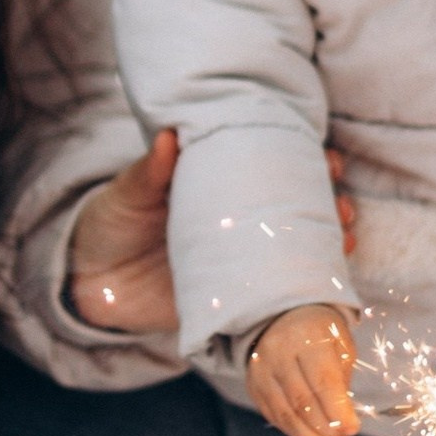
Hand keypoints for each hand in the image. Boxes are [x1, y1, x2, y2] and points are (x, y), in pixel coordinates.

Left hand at [66, 137, 357, 334]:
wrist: (89, 279)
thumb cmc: (112, 220)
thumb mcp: (129, 191)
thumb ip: (149, 170)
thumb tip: (168, 137)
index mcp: (218, 184)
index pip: (272, 166)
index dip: (306, 160)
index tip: (329, 157)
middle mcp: (238, 219)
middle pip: (296, 207)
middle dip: (329, 202)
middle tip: (343, 201)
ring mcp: (239, 258)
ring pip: (296, 247)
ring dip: (328, 242)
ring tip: (346, 235)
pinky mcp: (233, 298)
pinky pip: (277, 295)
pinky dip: (305, 287)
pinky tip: (327, 281)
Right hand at [246, 303, 360, 435]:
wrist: (282, 316)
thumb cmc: (320, 333)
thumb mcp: (340, 345)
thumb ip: (342, 380)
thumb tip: (345, 421)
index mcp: (306, 336)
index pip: (323, 381)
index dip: (339, 410)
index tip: (353, 429)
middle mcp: (278, 352)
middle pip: (303, 402)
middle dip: (327, 427)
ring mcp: (261, 370)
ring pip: (286, 414)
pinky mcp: (253, 385)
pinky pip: (275, 416)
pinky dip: (295, 431)